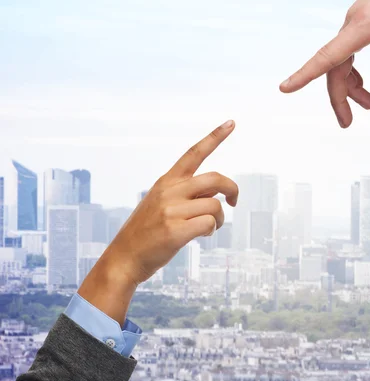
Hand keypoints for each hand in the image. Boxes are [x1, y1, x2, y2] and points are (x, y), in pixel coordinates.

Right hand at [78, 120, 238, 323]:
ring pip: (215, 206)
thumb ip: (186, 193)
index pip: (193, 153)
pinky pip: (209, 224)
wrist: (123, 258)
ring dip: (220, 219)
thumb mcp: (160, 202)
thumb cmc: (147, 232)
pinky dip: (212, 231)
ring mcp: (171, 211)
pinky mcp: (175, 231)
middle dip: (232, 188)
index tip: (231, 122)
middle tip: (235, 201)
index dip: (215, 137)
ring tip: (211, 227)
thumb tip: (217, 195)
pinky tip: (202, 236)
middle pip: (215, 179)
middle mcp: (169, 191)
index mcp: (166, 181)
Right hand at [279, 0, 369, 127]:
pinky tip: (367, 84)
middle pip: (334, 66)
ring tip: (369, 105)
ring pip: (341, 60)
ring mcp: (356, 20)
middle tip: (347, 124)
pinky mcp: (363, 19)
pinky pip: (349, 50)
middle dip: (338, 97)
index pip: (328, 56)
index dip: (305, 74)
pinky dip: (355, 71)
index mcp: (363, 25)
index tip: (285, 88)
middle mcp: (353, 22)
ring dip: (350, 85)